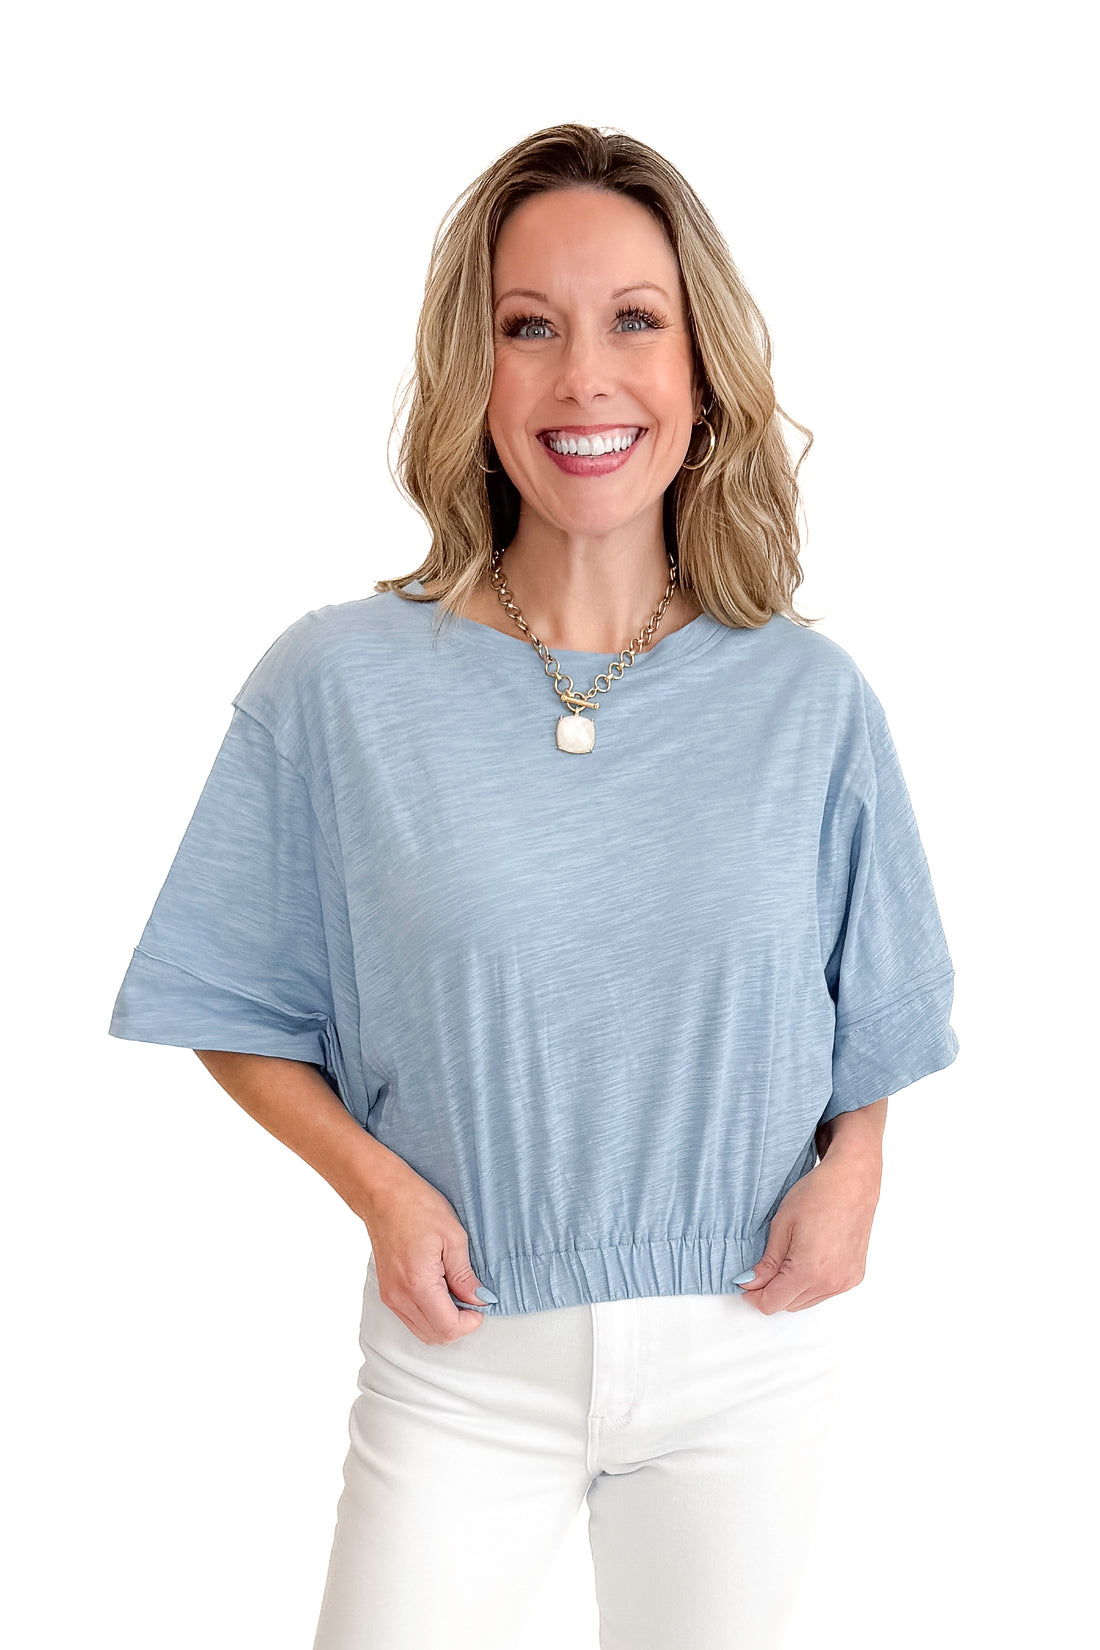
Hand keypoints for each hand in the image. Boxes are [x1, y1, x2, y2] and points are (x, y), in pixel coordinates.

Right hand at [361, 1159, 490, 1345]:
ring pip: (422, 1331)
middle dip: (459, 1325)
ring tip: (457, 1292)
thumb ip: (465, 1275)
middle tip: (472, 1299)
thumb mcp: (453, 1237)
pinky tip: (441, 1291)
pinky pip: (411, 1319)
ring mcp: (390, 1297)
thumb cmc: (418, 1207)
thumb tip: (479, 1300)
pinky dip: (430, 1315)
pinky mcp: (387, 1292)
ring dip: (444, 1321)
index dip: (470, 1322)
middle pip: (435, 1336)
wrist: (383, 1195)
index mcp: (418, 1284)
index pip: (448, 1328)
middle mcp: (400, 1297)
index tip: (481, 1305)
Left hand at [739, 1151, 880, 1314]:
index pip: (772, 1303)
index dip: (754, 1294)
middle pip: (789, 1305)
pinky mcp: (854, 1277)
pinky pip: (824, 1293)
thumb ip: (766, 1262)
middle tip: (763, 1266)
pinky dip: (810, 1284)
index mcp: (809, 1270)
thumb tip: (749, 1283)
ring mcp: (844, 1282)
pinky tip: (806, 1260)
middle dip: (771, 1291)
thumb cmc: (818, 1194)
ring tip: (786, 1258)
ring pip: (806, 1302)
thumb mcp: (782, 1225)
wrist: (853, 1181)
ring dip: (791, 1289)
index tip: (746, 1281)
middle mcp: (830, 1282)